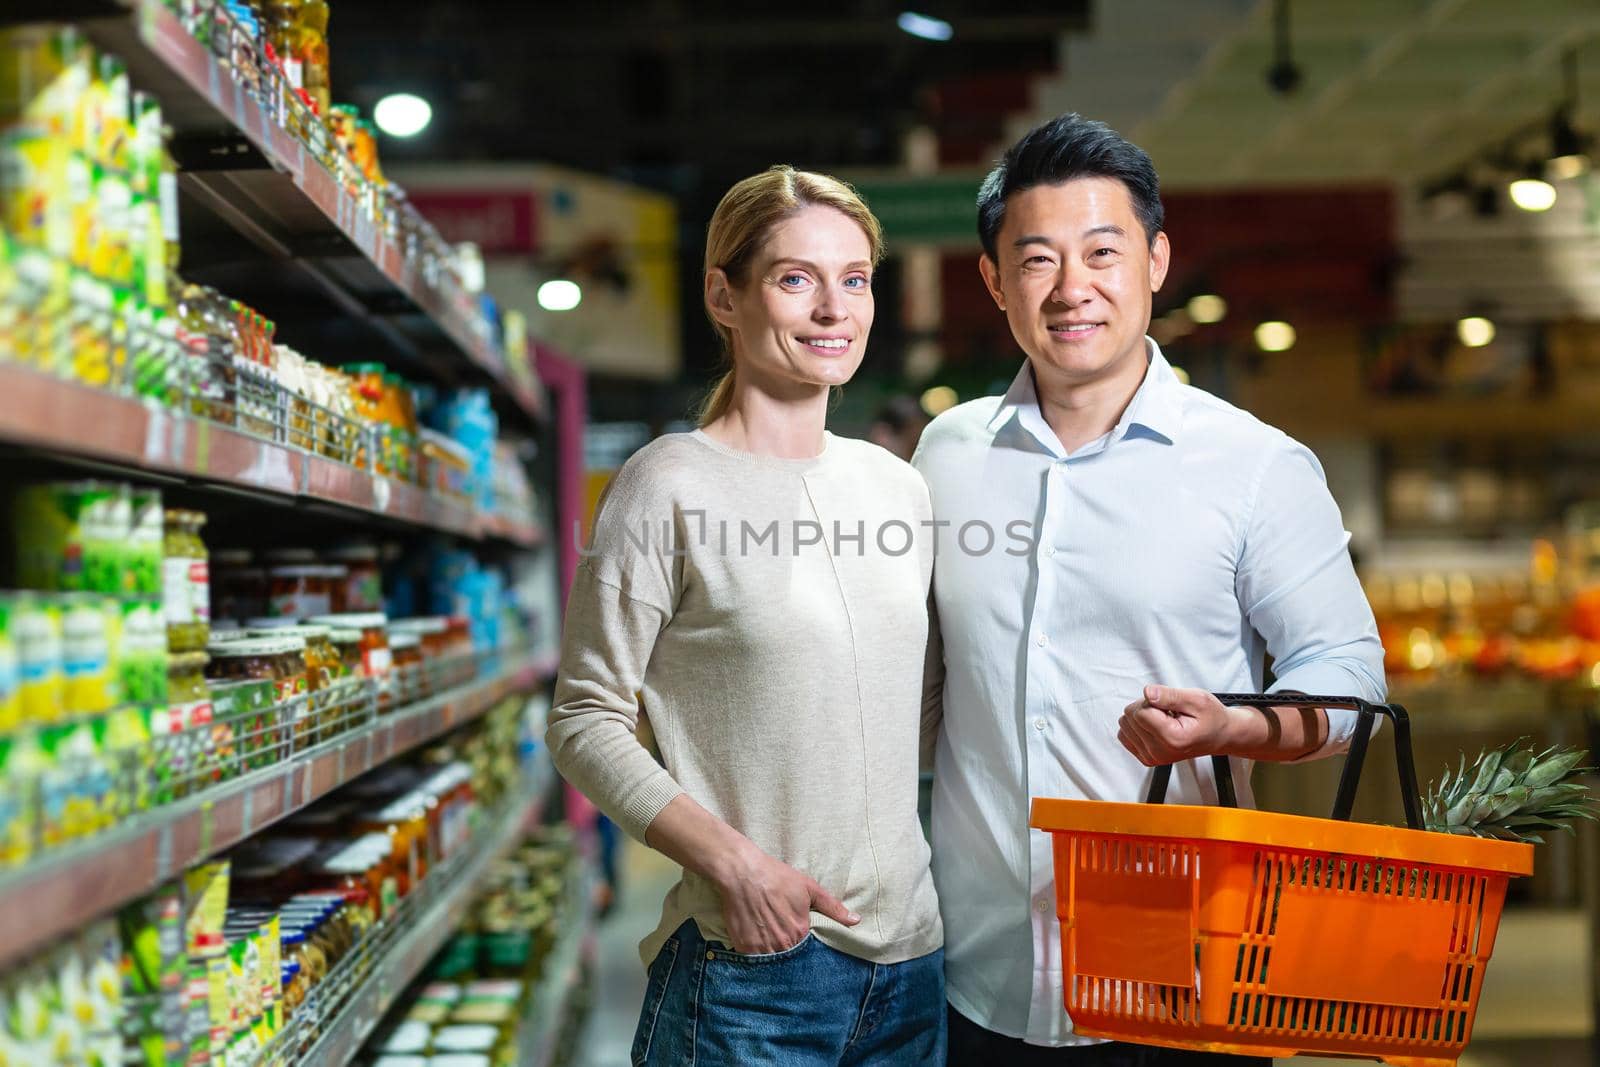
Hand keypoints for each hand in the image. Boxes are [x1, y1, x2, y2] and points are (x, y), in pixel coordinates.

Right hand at [713, 843, 858, 953]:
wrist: (741, 871)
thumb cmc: (776, 877)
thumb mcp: (809, 888)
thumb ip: (832, 908)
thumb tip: (856, 921)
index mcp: (799, 931)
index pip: (807, 950)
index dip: (802, 943)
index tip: (797, 936)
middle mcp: (782, 944)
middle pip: (788, 958)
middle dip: (787, 950)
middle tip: (781, 936)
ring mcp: (761, 947)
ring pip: (770, 960)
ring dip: (771, 953)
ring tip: (768, 938)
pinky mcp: (743, 947)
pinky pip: (752, 959)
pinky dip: (754, 953)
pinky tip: (755, 937)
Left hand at [1118, 685, 1244, 765]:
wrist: (1219, 736)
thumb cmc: (1211, 719)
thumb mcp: (1197, 699)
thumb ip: (1170, 695)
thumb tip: (1148, 693)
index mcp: (1172, 737)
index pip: (1139, 711)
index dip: (1152, 701)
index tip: (1169, 705)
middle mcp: (1160, 751)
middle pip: (1130, 717)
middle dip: (1146, 708)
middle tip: (1169, 712)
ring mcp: (1152, 757)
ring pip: (1125, 725)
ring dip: (1142, 717)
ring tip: (1164, 719)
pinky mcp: (1146, 758)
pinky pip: (1125, 735)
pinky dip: (1137, 727)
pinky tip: (1156, 727)